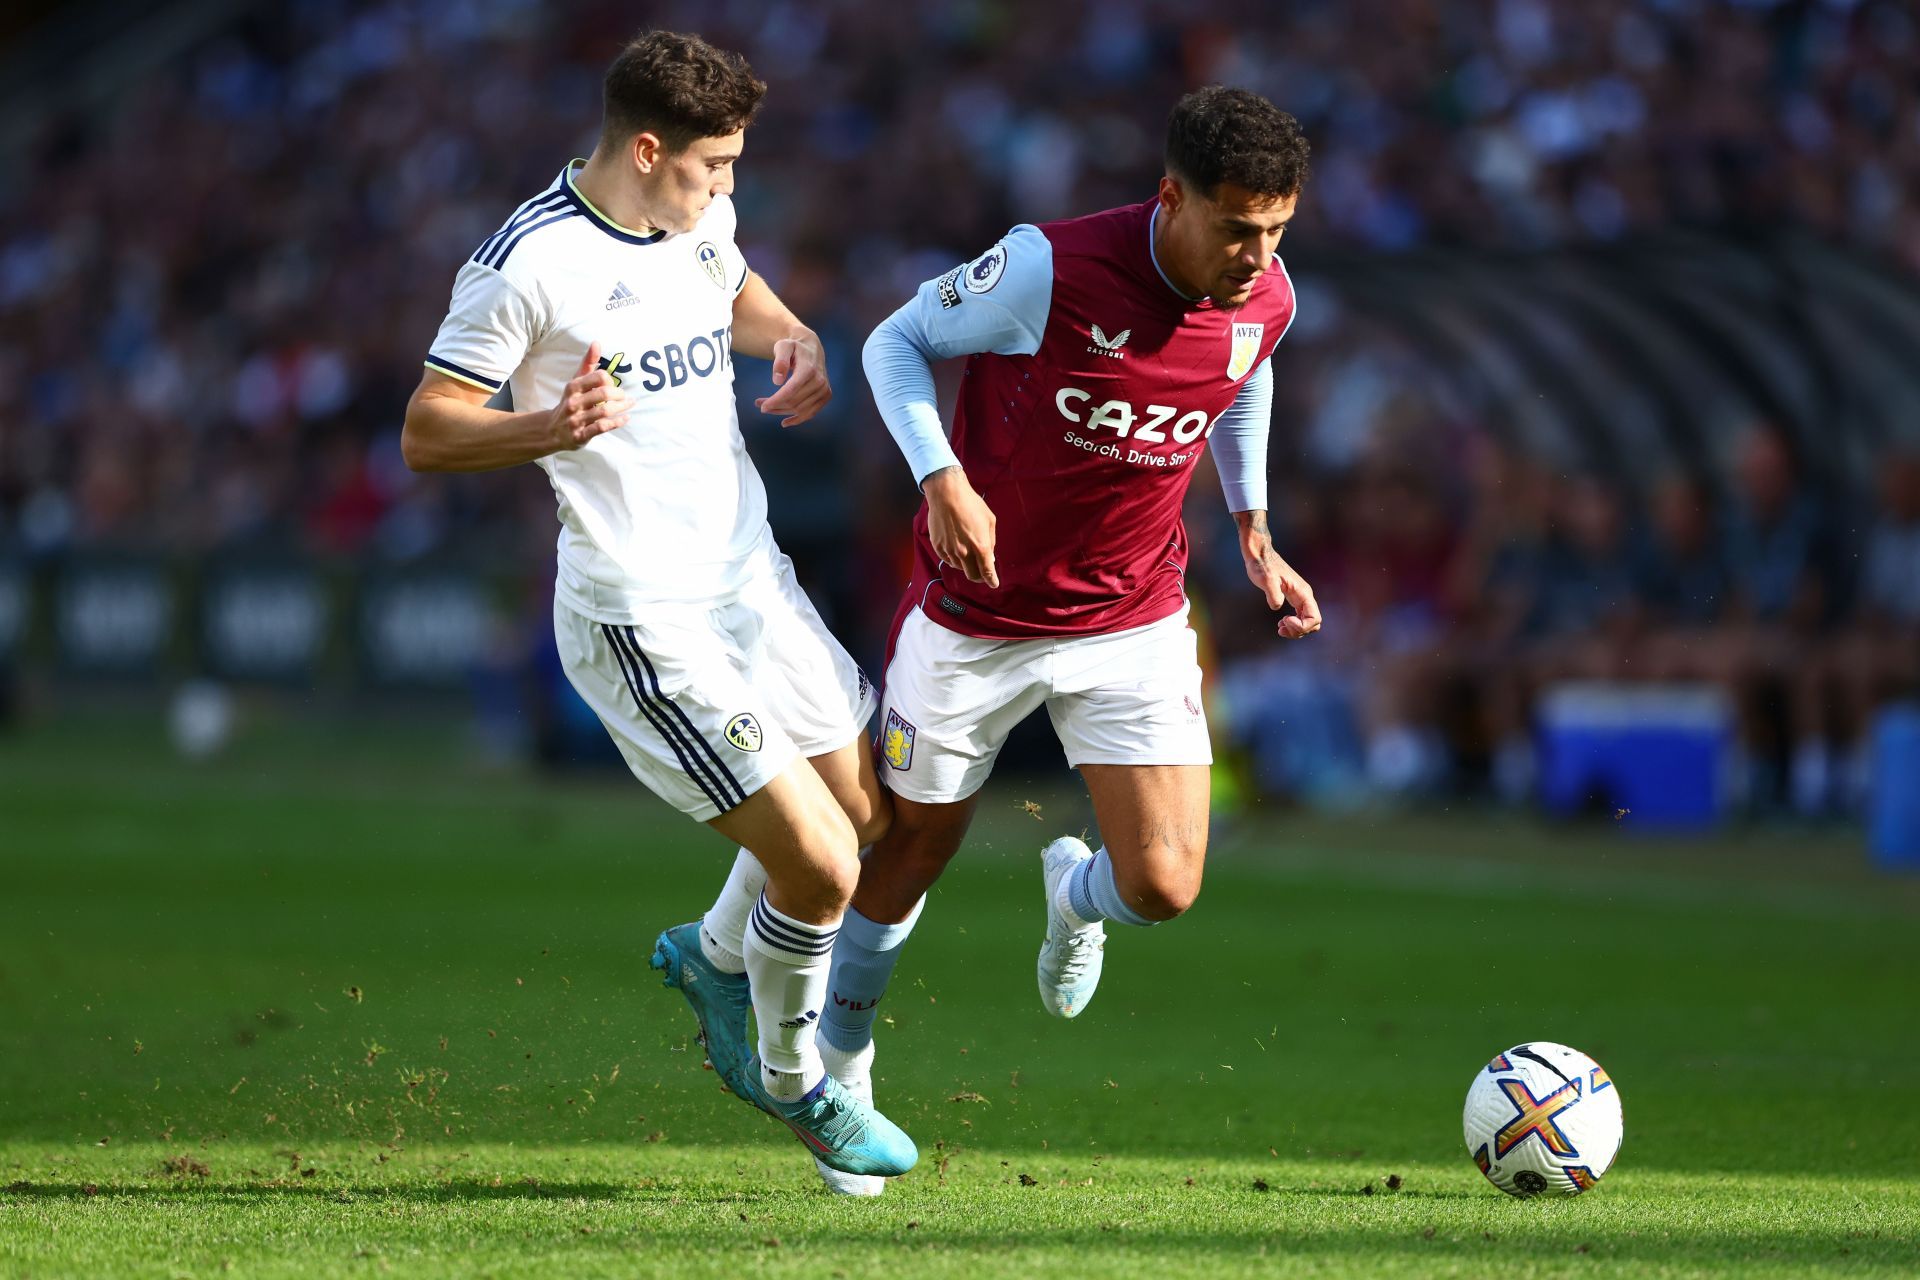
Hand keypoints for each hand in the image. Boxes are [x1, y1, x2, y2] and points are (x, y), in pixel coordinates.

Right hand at [550, 342, 629, 450]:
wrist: (552, 430)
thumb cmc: (570, 401)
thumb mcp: (575, 382)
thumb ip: (587, 364)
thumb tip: (596, 343)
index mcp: (573, 387)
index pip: (598, 377)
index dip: (610, 380)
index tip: (612, 385)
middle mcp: (573, 403)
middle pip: (603, 394)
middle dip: (619, 394)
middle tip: (625, 396)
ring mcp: (576, 420)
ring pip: (605, 411)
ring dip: (622, 407)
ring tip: (630, 404)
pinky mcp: (581, 435)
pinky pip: (602, 427)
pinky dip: (617, 422)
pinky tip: (626, 417)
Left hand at [755, 333, 831, 425]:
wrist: (811, 348)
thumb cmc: (794, 348)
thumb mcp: (783, 346)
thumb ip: (779, 361)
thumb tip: (777, 381)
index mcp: (809, 369)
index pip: (790, 391)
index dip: (775, 401)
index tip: (762, 407)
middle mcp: (820, 381)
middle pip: (793, 402)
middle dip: (775, 406)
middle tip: (759, 404)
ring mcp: (824, 390)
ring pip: (800, 409)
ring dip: (781, 412)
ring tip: (768, 409)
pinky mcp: (826, 396)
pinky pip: (811, 413)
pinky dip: (797, 419)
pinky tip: (785, 422)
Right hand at [924, 467, 998, 588]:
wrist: (947, 494)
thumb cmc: (971, 504)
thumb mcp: (989, 520)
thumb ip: (991, 541)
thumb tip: (990, 556)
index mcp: (980, 546)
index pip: (987, 571)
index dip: (992, 581)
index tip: (994, 584)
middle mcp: (964, 552)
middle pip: (972, 575)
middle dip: (979, 577)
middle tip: (982, 572)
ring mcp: (949, 550)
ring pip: (959, 568)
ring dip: (966, 565)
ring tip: (968, 552)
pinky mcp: (938, 546)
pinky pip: (947, 560)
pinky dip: (954, 559)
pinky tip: (956, 549)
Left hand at [1238, 513, 1320, 638]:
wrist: (1260, 555)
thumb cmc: (1262, 565)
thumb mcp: (1266, 579)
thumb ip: (1273, 593)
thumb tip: (1277, 607)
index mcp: (1303, 593)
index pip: (1314, 618)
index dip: (1301, 626)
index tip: (1282, 620)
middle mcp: (1305, 596)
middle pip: (1313, 623)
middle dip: (1299, 630)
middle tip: (1280, 628)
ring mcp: (1300, 597)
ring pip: (1307, 621)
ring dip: (1296, 630)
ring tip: (1279, 628)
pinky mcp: (1294, 598)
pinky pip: (1301, 617)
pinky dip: (1293, 624)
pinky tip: (1280, 623)